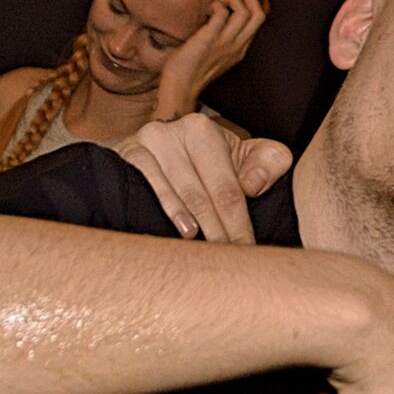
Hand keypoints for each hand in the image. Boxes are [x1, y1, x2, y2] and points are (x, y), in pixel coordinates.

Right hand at [115, 113, 292, 242]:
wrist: (155, 148)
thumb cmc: (209, 158)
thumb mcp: (244, 153)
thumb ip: (268, 162)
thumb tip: (252, 185)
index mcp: (205, 130)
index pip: (228, 189)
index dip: (239, 225)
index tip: (247, 253)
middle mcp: (175, 131)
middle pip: (204, 196)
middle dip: (220, 233)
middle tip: (229, 264)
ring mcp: (148, 142)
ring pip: (180, 194)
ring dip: (196, 227)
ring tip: (208, 255)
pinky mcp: (126, 153)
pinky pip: (149, 185)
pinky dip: (168, 210)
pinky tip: (183, 232)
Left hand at [156, 0, 265, 115]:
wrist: (181, 86)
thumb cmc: (192, 69)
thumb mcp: (216, 55)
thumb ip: (224, 39)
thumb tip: (218, 18)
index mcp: (241, 48)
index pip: (259, 20)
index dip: (249, 4)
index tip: (231, 4)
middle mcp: (238, 45)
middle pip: (260, 14)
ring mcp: (225, 42)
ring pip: (245, 11)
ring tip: (216, 5)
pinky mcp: (210, 38)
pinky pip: (222, 13)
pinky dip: (216, 5)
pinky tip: (206, 12)